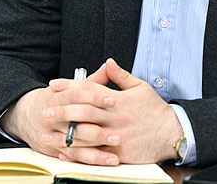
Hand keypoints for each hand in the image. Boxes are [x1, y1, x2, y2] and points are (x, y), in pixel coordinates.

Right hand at [0, 75, 120, 164]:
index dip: (95, 97)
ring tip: (114, 155)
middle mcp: (54, 117)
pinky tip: (102, 160)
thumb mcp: (68, 88)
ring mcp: (53, 134)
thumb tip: (109, 66)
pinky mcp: (54, 149)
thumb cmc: (54, 100)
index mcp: (57, 98)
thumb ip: (91, 81)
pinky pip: (72, 156)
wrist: (24, 114)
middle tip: (117, 135)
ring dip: (95, 151)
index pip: (77, 96)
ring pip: (75, 144)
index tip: (113, 100)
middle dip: (97, 130)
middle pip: (76, 123)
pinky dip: (87, 159)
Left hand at [52, 58, 182, 164]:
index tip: (54, 85)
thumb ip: (121, 75)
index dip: (70, 86)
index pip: (89, 90)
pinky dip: (78, 154)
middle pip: (84, 112)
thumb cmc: (155, 110)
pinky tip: (65, 153)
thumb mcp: (140, 87)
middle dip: (62, 111)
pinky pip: (95, 154)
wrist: (172, 132)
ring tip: (47, 135)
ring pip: (86, 135)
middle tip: (45, 111)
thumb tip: (108, 62)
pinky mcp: (119, 153)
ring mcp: (116, 136)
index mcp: (118, 100)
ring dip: (64, 136)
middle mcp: (115, 117)